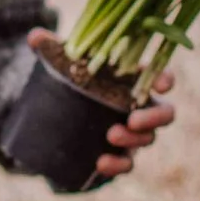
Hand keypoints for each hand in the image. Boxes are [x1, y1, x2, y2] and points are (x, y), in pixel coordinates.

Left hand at [27, 27, 175, 179]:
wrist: (59, 118)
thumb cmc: (73, 80)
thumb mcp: (62, 63)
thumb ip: (52, 48)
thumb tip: (34, 36)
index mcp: (132, 80)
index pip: (159, 77)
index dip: (165, 80)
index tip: (162, 86)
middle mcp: (139, 106)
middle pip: (165, 113)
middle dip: (154, 117)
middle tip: (133, 119)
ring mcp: (133, 132)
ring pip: (148, 139)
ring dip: (134, 139)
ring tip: (111, 135)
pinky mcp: (120, 154)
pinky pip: (127, 163)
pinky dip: (118, 164)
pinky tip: (101, 163)